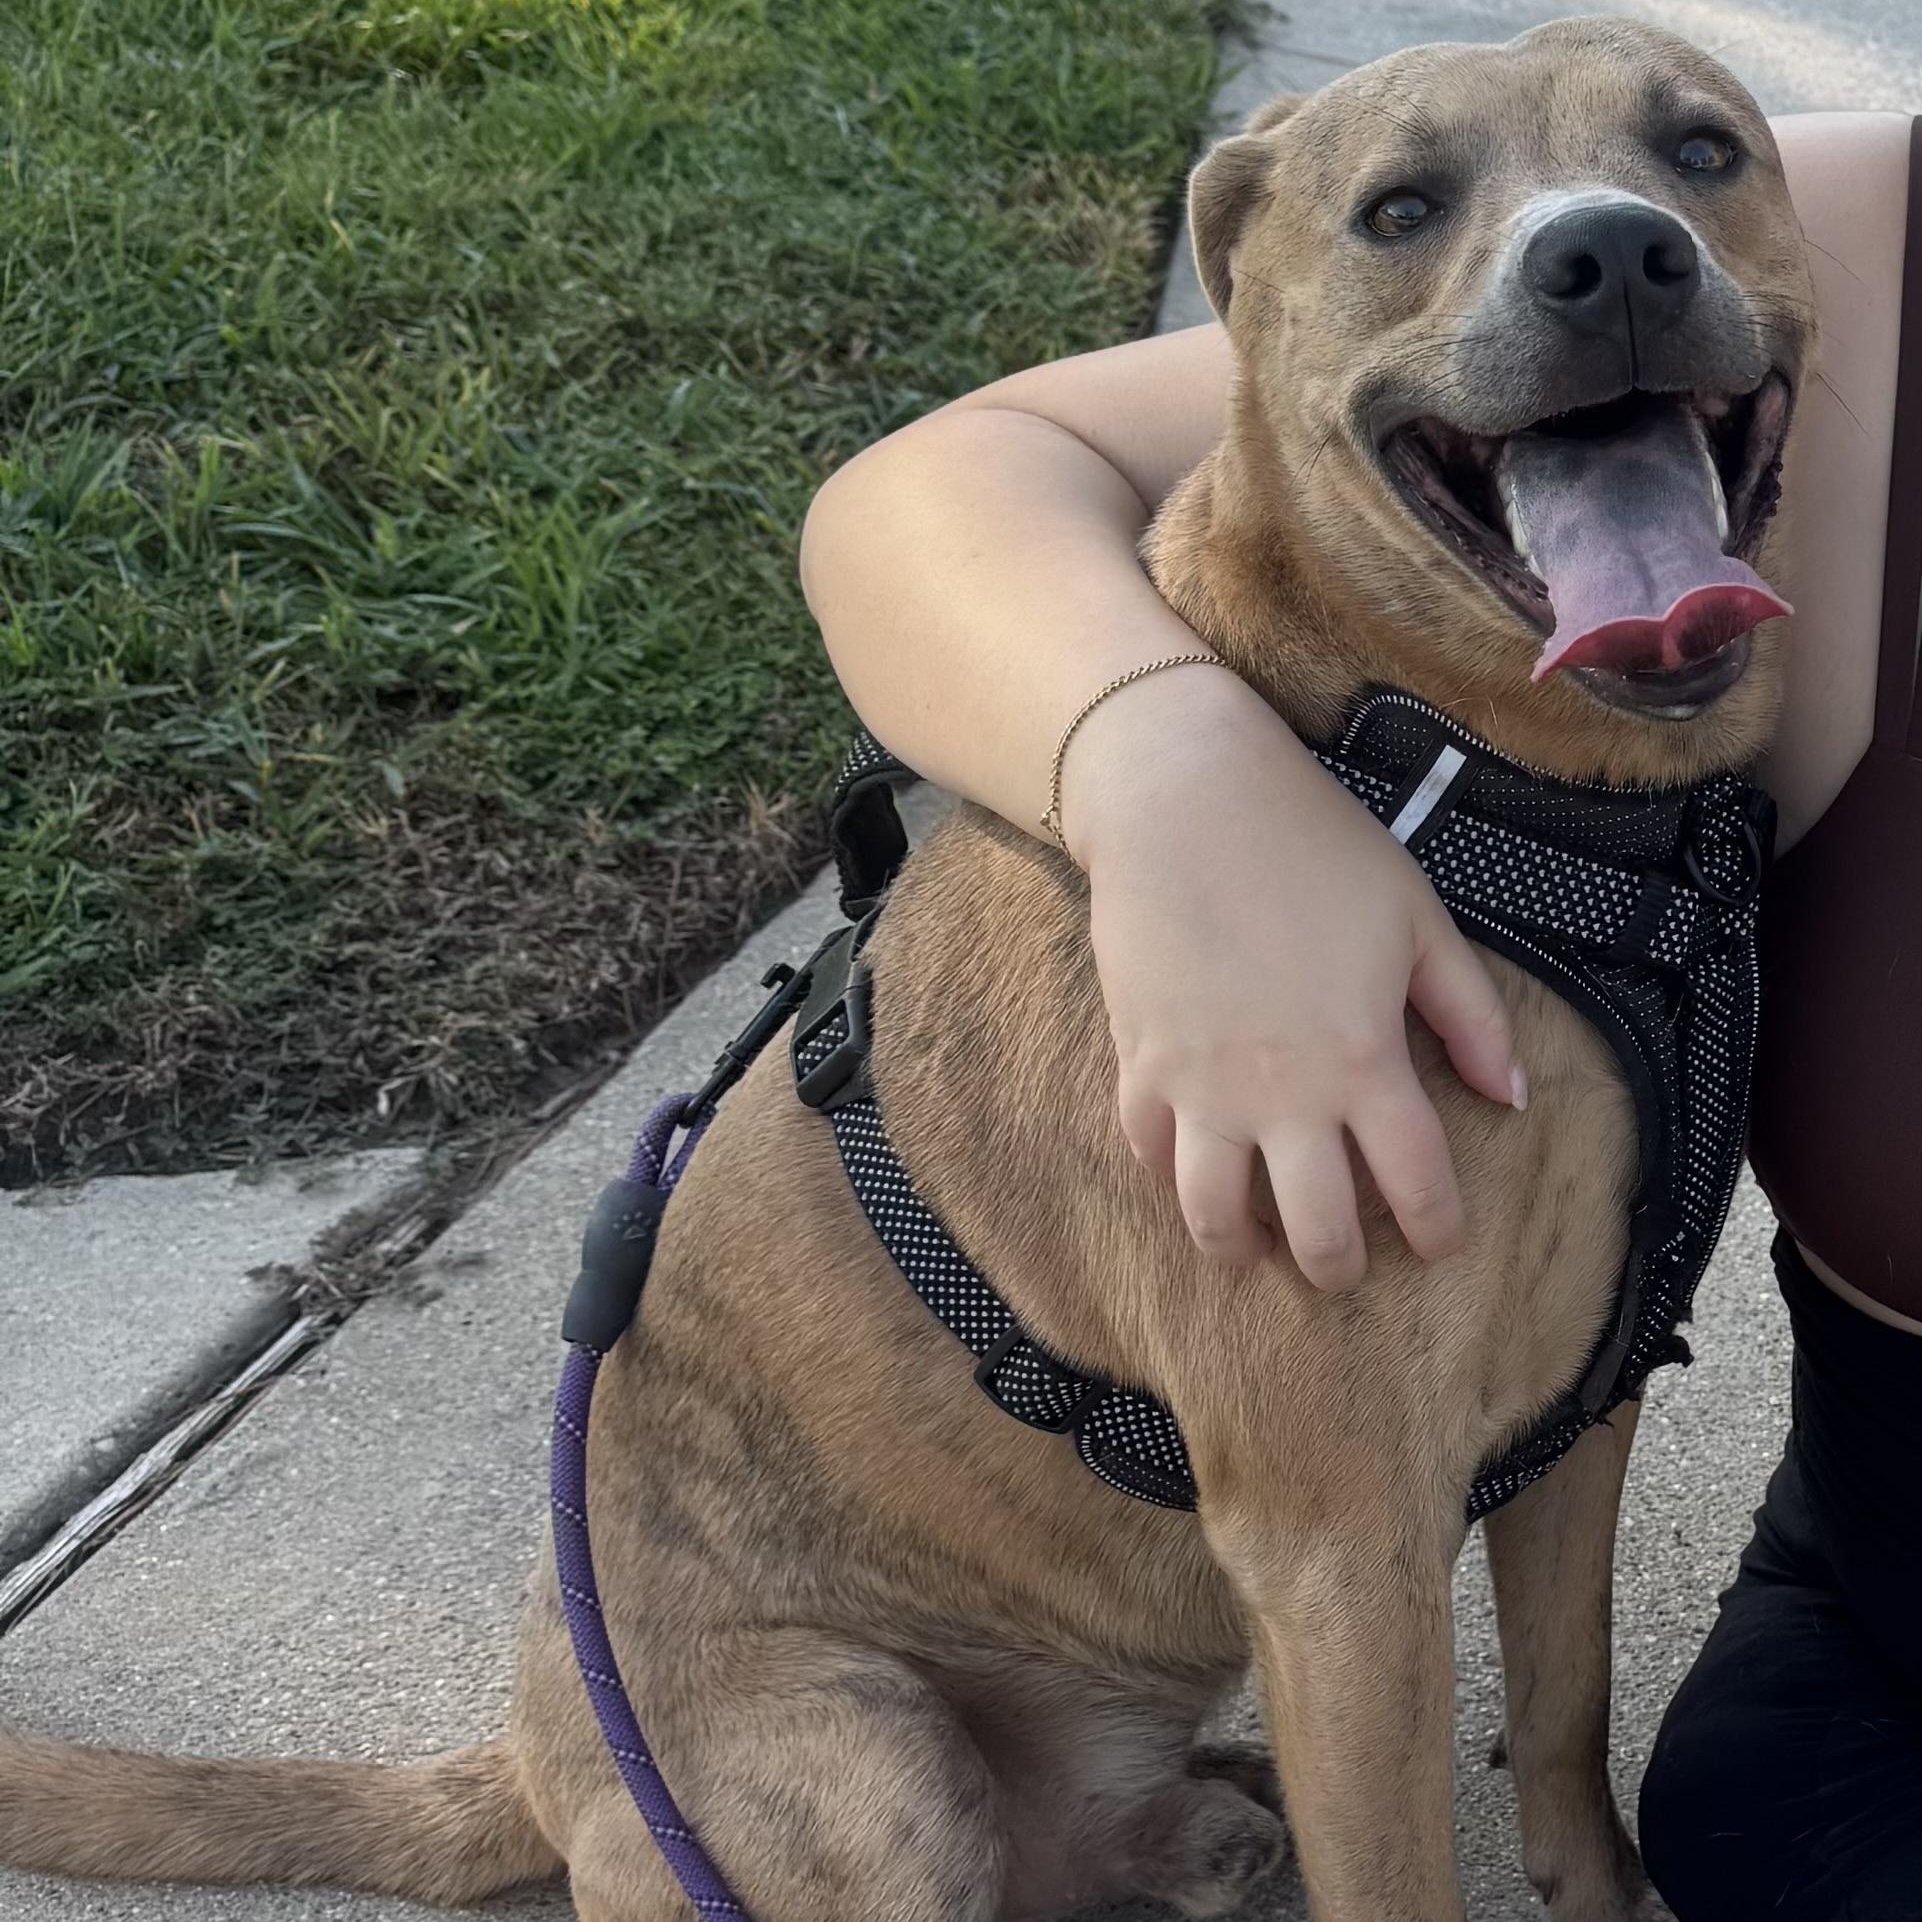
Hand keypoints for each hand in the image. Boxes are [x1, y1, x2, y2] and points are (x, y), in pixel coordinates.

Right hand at [1062, 667, 1523, 1286]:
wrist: (1185, 802)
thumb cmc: (1313, 849)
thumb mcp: (1418, 919)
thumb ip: (1472, 1014)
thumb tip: (1512, 1098)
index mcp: (1364, 1061)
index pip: (1415, 1185)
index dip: (1436, 1229)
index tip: (1439, 1243)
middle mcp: (1283, 1095)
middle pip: (1315, 1229)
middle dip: (1338, 1266)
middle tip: (1342, 1265)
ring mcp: (1202, 1087)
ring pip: (1214, 1214)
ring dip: (1240, 1246)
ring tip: (1255, 1244)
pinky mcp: (1141, 1064)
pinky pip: (1149, 1151)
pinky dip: (1170, 1172)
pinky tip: (1191, 1165)